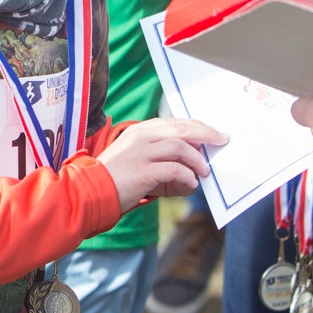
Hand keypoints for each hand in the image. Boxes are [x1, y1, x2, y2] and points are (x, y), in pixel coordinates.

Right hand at [99, 118, 219, 206]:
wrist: (91, 190)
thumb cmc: (117, 176)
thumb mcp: (138, 157)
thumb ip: (162, 155)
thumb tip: (192, 165)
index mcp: (141, 130)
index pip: (176, 122)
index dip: (198, 126)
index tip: (213, 133)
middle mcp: (141, 137)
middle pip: (182, 129)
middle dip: (206, 134)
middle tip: (221, 141)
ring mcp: (141, 153)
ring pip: (180, 147)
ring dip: (197, 159)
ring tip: (204, 171)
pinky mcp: (142, 172)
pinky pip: (173, 170)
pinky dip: (187, 176)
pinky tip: (192, 183)